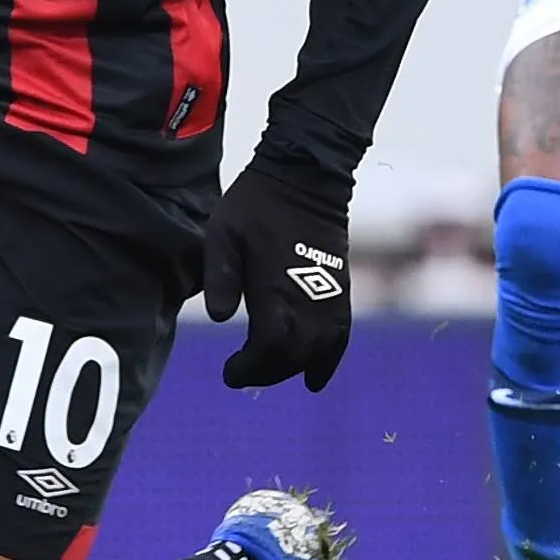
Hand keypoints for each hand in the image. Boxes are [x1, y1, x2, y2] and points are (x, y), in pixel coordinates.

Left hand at [202, 156, 355, 391]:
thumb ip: (220, 277)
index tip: (229, 372)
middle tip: (242, 371)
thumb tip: (218, 318)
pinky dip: (328, 362)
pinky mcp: (341, 292)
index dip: (250, 369)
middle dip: (267, 373)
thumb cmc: (256, 207)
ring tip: (269, 369)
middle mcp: (308, 300)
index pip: (269, 348)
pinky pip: (340, 339)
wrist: (305, 180)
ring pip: (317, 353)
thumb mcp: (223, 235)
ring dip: (292, 368)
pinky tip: (313, 380)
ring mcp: (330, 298)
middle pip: (292, 357)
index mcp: (276, 289)